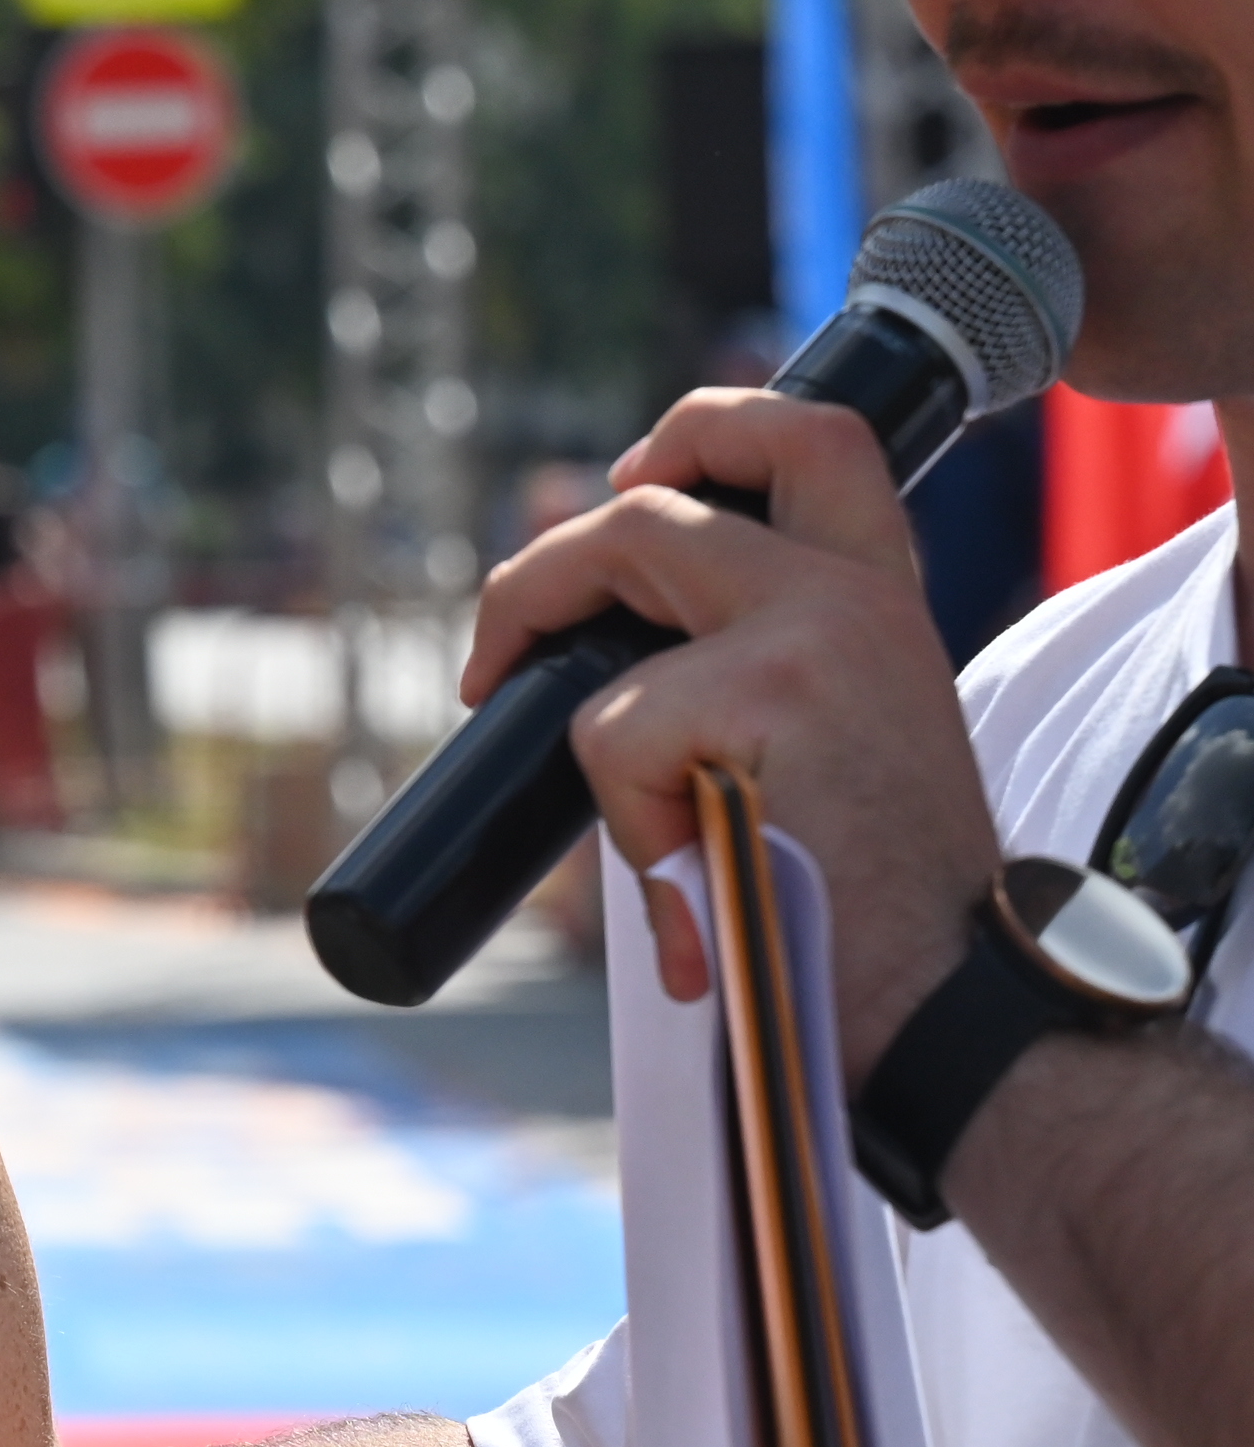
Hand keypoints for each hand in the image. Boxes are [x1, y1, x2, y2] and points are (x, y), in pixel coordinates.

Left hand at [462, 388, 1003, 1069]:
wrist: (948, 1013)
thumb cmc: (867, 912)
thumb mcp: (826, 751)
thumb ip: (750, 669)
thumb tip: (604, 636)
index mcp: (880, 602)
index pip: (812, 435)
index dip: (700, 433)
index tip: (629, 483)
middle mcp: (858, 592)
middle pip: (658, 495)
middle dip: (545, 565)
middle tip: (497, 656)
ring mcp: (817, 627)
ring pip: (620, 566)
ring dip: (569, 695)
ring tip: (637, 830)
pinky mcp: (774, 688)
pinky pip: (612, 723)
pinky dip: (624, 817)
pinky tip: (693, 887)